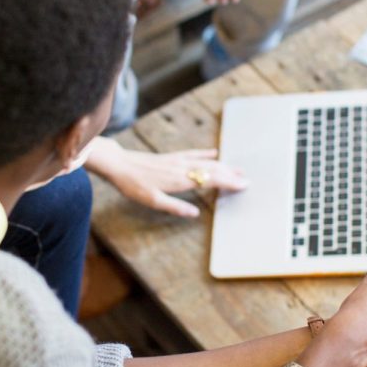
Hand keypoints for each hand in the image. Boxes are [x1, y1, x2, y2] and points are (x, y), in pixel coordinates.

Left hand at [87, 139, 247, 218]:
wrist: (119, 165)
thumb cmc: (134, 185)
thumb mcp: (152, 201)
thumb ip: (175, 207)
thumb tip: (195, 214)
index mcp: (180, 180)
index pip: (210, 180)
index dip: (228, 182)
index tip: (243, 185)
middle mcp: (182, 168)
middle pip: (212, 169)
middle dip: (230, 174)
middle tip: (247, 178)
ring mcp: (177, 161)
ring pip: (205, 161)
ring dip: (223, 165)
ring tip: (237, 168)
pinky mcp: (171, 157)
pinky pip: (192, 154)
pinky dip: (205, 154)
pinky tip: (214, 152)